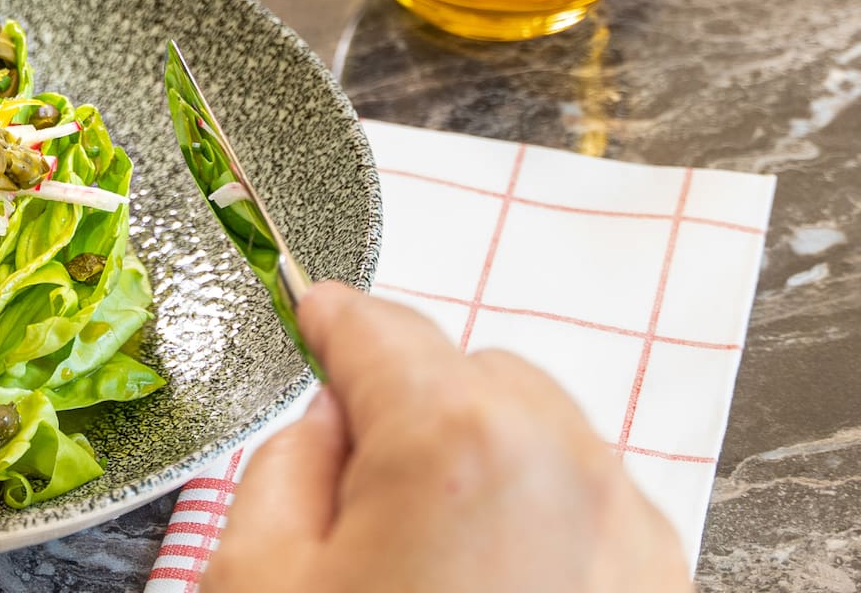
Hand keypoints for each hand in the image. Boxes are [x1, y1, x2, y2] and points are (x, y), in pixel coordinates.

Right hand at [205, 283, 688, 592]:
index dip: (326, 320)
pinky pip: (589, 512)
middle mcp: (566, 473)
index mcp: (456, 445)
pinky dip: (535, 524)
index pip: (377, 329)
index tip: (308, 316)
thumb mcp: (253, 577)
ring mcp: (629, 539)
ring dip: (480, 464)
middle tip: (349, 490)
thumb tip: (325, 425)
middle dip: (410, 407)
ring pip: (542, 439)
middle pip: (471, 376)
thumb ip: (284, 464)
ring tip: (418, 560)